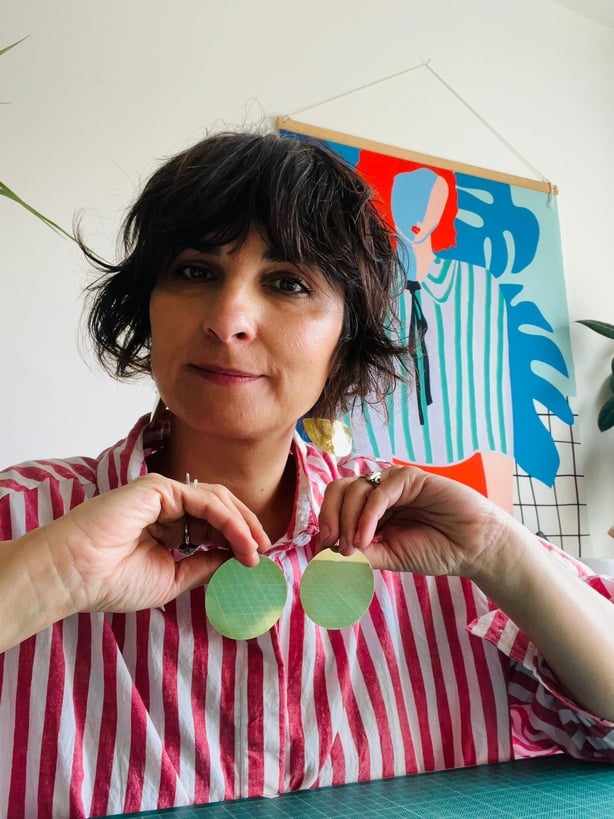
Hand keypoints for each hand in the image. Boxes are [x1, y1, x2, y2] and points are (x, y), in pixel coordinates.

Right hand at [33, 473, 269, 612]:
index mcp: (167, 527)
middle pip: (219, 507)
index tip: (256, 560)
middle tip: (265, 551)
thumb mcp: (171, 579)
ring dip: (242, 523)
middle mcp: (166, 507)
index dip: (237, 539)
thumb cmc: (111, 581)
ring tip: (257, 549)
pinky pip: (203, 499)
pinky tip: (241, 540)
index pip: (211, 525)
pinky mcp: (158, 488)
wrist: (75, 575)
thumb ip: (203, 566)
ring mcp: (161, 495)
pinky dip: (227, 519)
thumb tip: (234, 560)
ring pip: (216, 499)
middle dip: (246, 527)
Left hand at [317, 466, 508, 577]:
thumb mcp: (389, 556)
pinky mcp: (410, 477)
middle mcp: (379, 492)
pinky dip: (367, 516)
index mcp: (372, 509)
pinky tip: (367, 538)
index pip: (337, 504)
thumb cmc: (435, 550)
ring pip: (355, 490)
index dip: (326, 522)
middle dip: (330, 516)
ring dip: (349, 521)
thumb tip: (325, 555)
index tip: (324, 549)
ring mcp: (394, 482)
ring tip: (355, 548)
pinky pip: (379, 492)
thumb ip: (361, 553)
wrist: (473, 548)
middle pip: (339, 490)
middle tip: (332, 544)